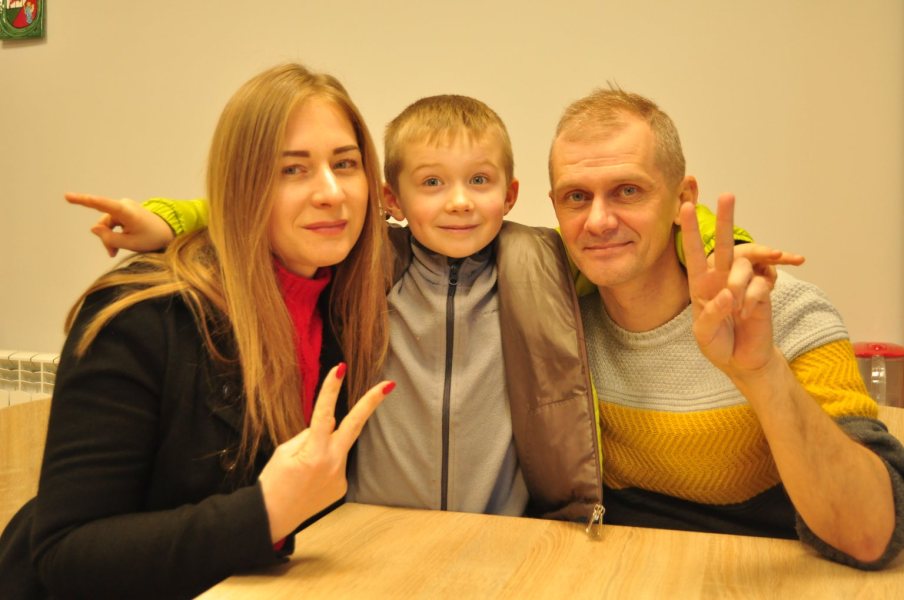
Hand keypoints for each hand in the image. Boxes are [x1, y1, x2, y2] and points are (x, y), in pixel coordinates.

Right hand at [65, 193, 174, 256]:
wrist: (168, 231)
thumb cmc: (152, 237)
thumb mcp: (131, 243)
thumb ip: (110, 238)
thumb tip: (93, 228)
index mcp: (126, 211)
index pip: (101, 204)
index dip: (84, 201)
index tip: (68, 197)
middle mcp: (123, 205)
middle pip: (103, 223)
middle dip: (105, 239)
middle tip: (112, 254)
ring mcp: (123, 207)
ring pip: (106, 225)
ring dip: (110, 238)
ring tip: (115, 252)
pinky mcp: (124, 211)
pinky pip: (112, 224)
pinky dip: (113, 234)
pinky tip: (118, 245)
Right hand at [258, 364, 393, 541]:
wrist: (271, 518)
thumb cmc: (273, 483)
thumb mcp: (285, 452)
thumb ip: (309, 435)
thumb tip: (329, 425)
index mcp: (314, 453)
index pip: (325, 414)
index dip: (332, 389)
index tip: (340, 369)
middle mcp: (332, 464)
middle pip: (355, 426)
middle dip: (371, 403)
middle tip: (389, 385)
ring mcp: (340, 477)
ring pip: (338, 446)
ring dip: (326, 445)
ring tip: (301, 468)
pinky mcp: (341, 487)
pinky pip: (335, 463)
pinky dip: (323, 463)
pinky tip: (308, 480)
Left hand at [680, 194, 788, 376]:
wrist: (743, 361)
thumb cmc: (718, 345)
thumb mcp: (705, 335)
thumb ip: (711, 316)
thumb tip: (726, 294)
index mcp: (700, 284)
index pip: (693, 253)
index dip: (688, 231)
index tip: (684, 207)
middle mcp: (721, 277)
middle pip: (724, 243)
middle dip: (725, 219)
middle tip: (728, 195)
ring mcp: (743, 282)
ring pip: (743, 265)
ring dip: (740, 285)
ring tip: (738, 309)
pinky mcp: (763, 290)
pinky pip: (760, 284)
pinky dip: (754, 299)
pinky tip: (750, 314)